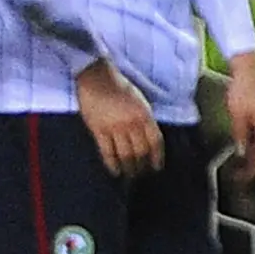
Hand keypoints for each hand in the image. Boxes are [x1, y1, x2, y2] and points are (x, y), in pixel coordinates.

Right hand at [75, 60, 163, 177]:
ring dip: (129, 168)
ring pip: (125, 155)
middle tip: (142, 174)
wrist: (97, 77)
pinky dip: (112, 164)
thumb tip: (148, 139)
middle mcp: (131, 123)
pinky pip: (107, 152)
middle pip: (140, 151)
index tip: (156, 167)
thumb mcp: (140, 101)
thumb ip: (145, 119)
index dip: (157, 157)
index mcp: (144, 114)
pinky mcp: (99, 130)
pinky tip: (115, 171)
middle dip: (142, 166)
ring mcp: (114, 127)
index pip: (155, 141)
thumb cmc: (120, 87)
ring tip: (130, 175)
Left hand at [222, 52, 254, 187]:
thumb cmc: (242, 90)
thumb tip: (240, 151)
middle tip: (242, 175)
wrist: (249, 69)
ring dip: (254, 156)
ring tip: (242, 165)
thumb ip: (240, 135)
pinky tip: (244, 147)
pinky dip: (254, 145)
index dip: (253, 169)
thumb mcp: (237, 115)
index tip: (243, 177)